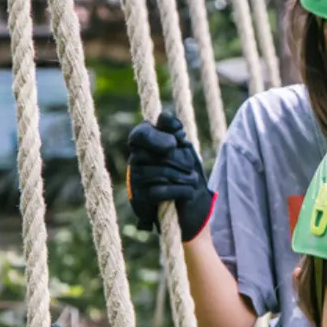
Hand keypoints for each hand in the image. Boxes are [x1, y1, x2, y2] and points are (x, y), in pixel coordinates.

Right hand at [125, 111, 213, 238]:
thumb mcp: (184, 148)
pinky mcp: (140, 200)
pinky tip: (188, 194)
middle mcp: (135, 160)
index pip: (140, 134)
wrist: (191, 209)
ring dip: (183, 178)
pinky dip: (180, 192)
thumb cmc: (186, 173)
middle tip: (190, 168)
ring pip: (159, 173)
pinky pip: (159, 192)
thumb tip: (164, 118)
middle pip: (154, 155)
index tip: (174, 143)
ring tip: (192, 181)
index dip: (157, 137)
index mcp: (143, 144)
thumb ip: (174, 130)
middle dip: (179, 161)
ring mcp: (135, 181)